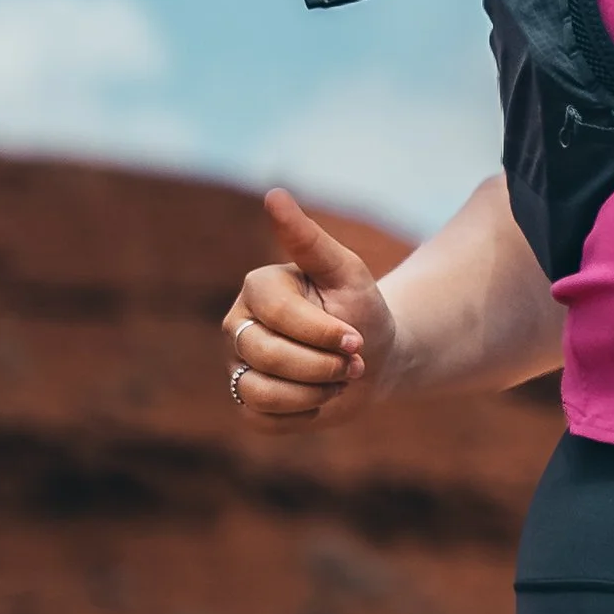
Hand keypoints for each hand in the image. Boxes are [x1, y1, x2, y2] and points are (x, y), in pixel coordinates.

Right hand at [221, 189, 395, 430]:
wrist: (376, 359)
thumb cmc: (362, 310)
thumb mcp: (346, 273)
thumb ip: (308, 239)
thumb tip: (272, 194)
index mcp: (257, 287)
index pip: (279, 317)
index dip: (323, 334)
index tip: (356, 338)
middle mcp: (237, 324)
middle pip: (267, 356)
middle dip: (324, 366)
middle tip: (352, 362)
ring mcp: (237, 364)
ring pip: (260, 392)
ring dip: (315, 393)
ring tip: (337, 379)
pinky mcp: (245, 401)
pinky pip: (261, 419)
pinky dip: (302, 415)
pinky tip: (320, 397)